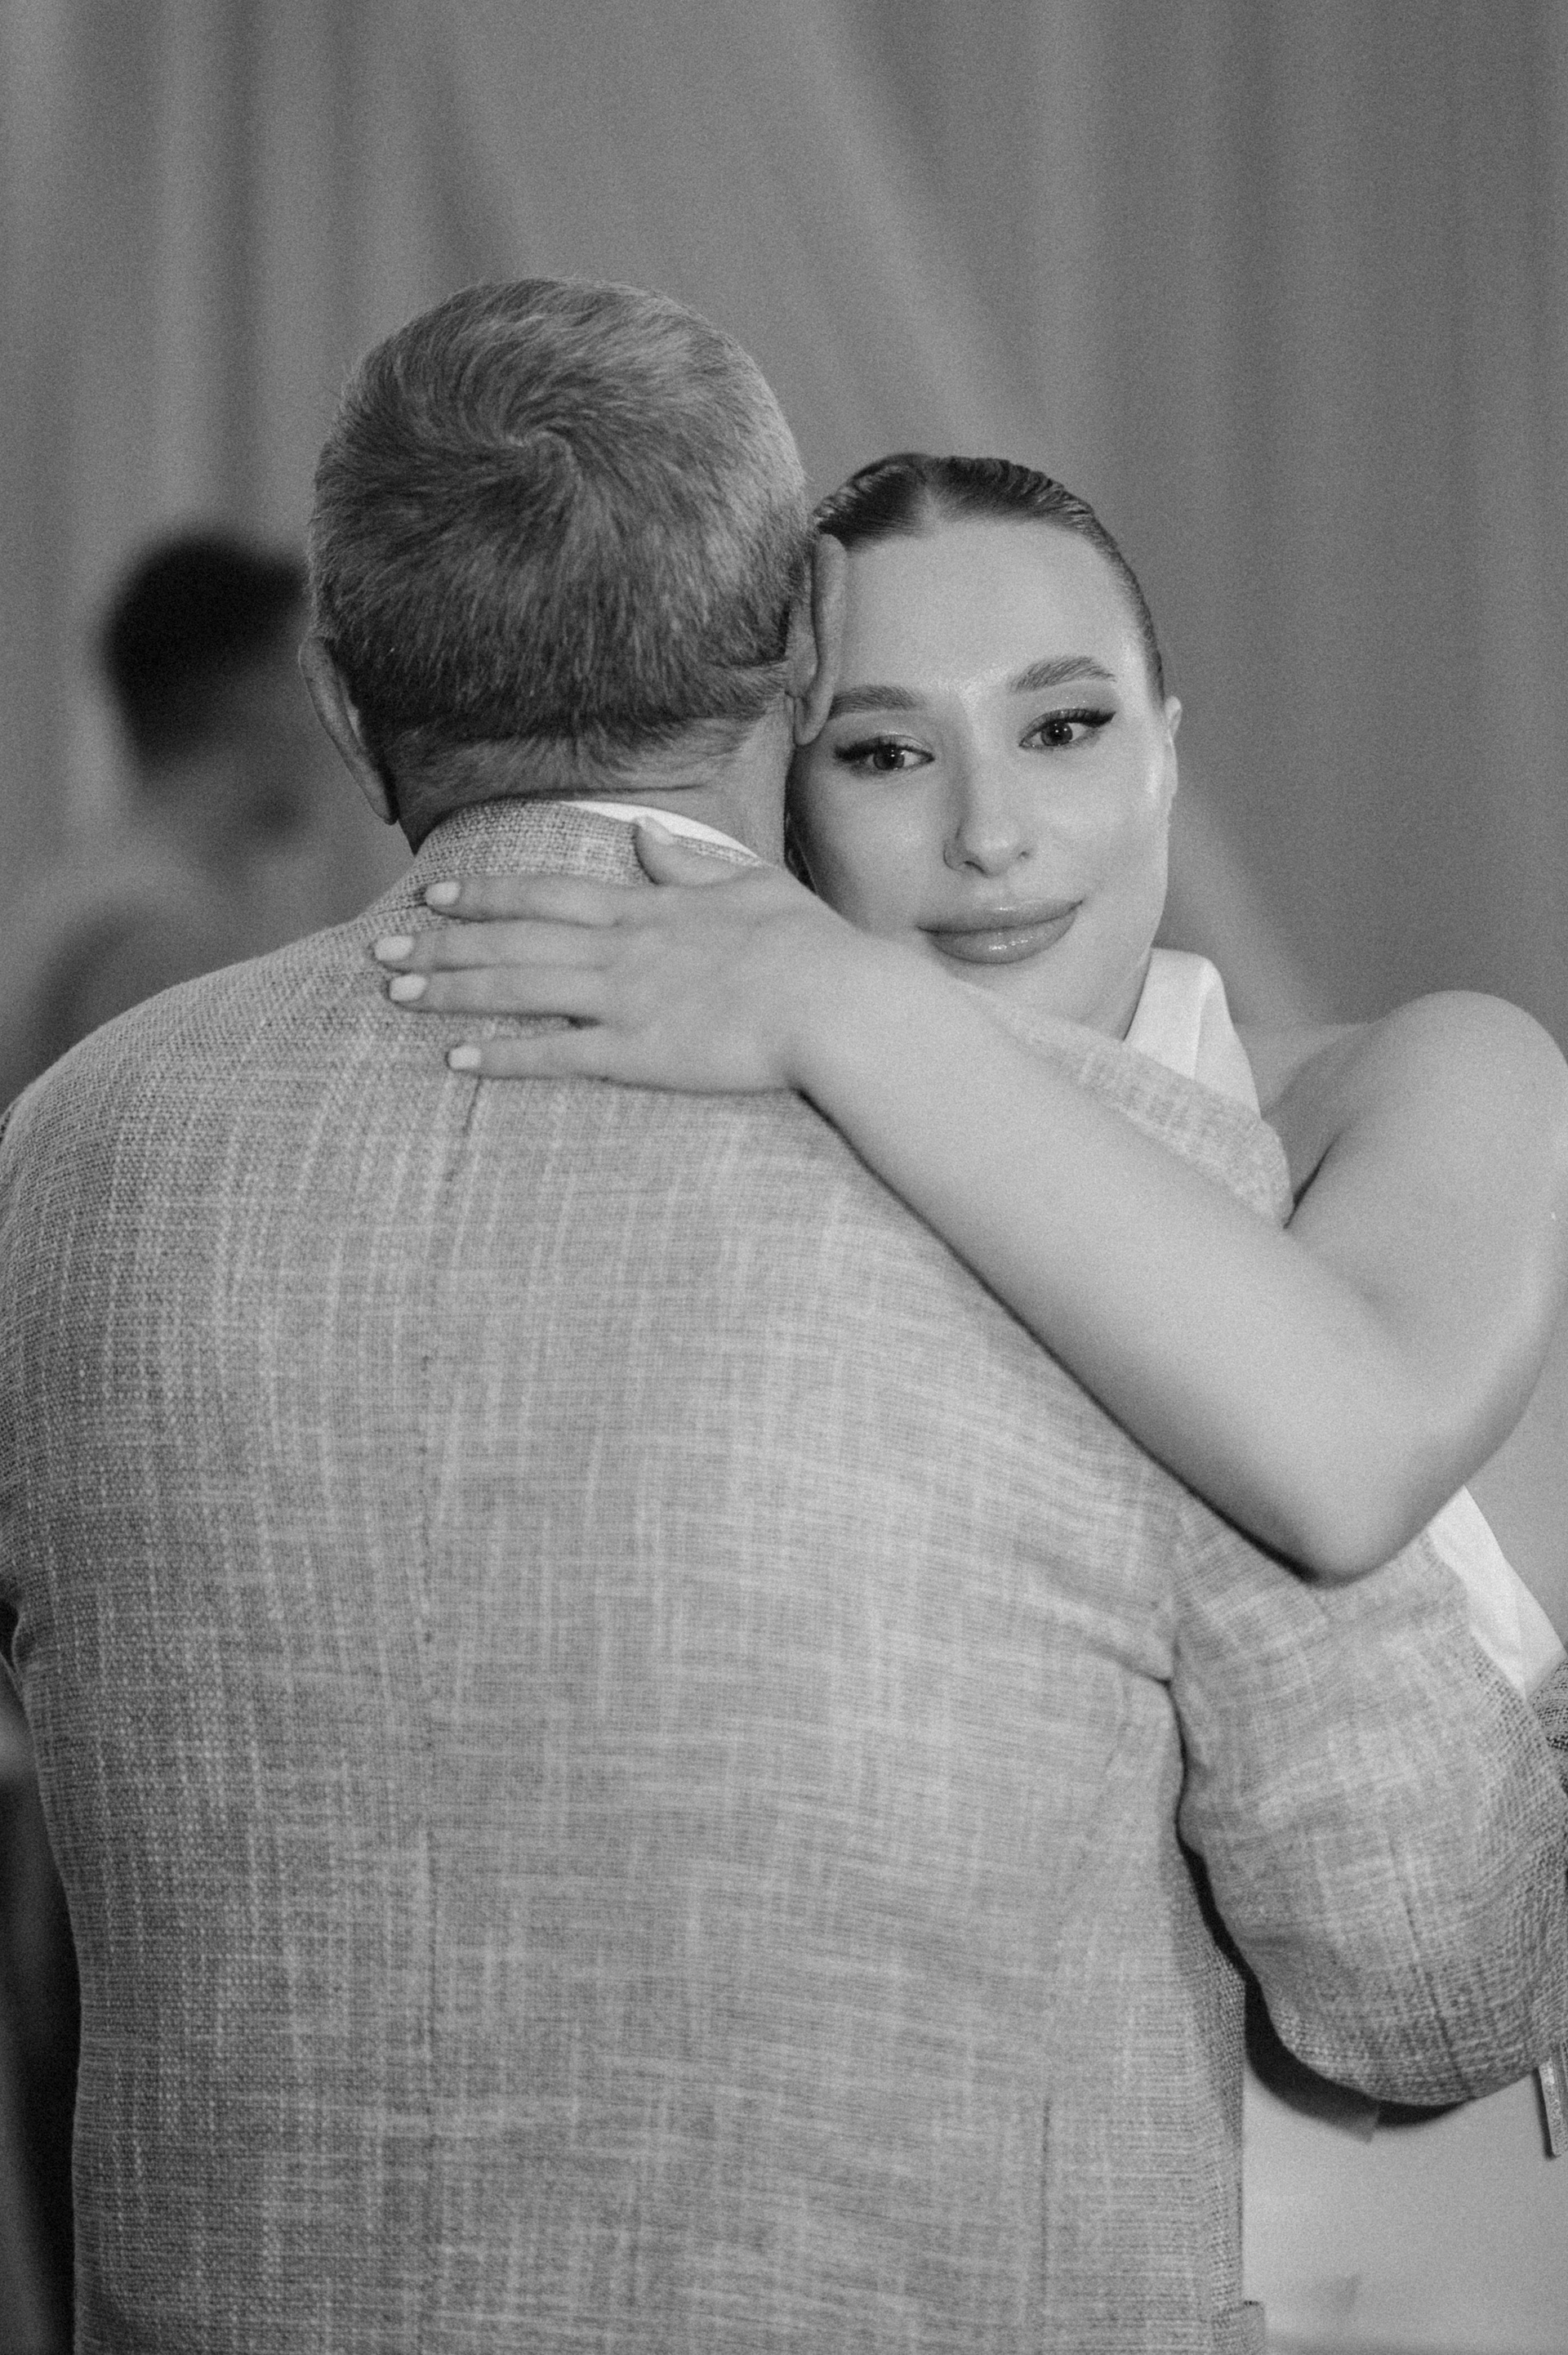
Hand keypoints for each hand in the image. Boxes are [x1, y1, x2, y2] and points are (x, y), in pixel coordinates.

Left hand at [372, 822, 874, 1088]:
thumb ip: (688, 863)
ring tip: (397, 997)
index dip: (484, 894)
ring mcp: (623, 1000)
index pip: (546, 893)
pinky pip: (554, 1055)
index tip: (435, 894)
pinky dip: (501, 1057)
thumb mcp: (750, 884)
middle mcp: (620, 948)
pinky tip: (457, 1063)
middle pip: (512, 939)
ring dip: (453, 992)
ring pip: (518, 989)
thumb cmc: (809, 947)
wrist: (836, 1004)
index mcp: (647, 907)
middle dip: (442, 945)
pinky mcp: (636, 1053)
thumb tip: (642, 834)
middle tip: (382, 952)